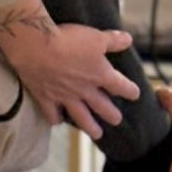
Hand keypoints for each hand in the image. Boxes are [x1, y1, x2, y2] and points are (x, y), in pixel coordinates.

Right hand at [0, 0, 139, 139]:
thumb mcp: (96, 36)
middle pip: (102, 106)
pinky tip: (57, 122)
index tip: (135, 94)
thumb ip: (113, 41)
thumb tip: (128, 40)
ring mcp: (65, 97)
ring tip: (96, 134)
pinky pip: (52, 114)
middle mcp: (84, 90)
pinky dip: (55, 119)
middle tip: (117, 121)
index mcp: (100, 74)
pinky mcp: (46, 98)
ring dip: (90, 126)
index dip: (130, 91)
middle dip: (111, 114)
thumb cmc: (68, 40)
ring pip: (80, 116)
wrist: (36, 47)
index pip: (120, 86)